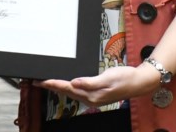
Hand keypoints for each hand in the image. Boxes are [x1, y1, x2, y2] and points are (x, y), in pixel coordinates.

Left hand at [35, 64, 160, 106]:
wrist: (138, 82)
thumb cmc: (125, 78)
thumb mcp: (108, 77)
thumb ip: (90, 82)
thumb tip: (74, 83)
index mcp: (92, 95)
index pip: (67, 88)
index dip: (53, 84)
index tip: (41, 81)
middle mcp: (90, 98)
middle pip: (66, 92)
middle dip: (51, 87)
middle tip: (36, 81)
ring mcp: (93, 97)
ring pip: (70, 92)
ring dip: (58, 88)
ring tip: (46, 83)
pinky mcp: (96, 94)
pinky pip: (77, 91)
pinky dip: (67, 87)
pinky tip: (65, 84)